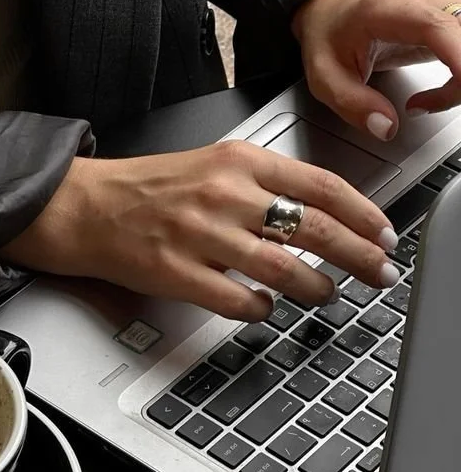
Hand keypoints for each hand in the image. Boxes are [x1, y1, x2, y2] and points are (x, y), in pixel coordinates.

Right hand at [0, 142, 398, 322]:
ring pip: (282, 268)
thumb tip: (322, 214)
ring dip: (316, 287)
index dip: (363, 214)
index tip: (383, 234)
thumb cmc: (151, 189)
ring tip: (329, 294)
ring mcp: (200, 235)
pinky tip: (265, 307)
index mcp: (238, 161)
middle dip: (359, 256)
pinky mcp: (177, 273)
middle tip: (379, 273)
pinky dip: (261, 309)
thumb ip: (265, 183)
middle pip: (314, 228)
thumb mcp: (214, 165)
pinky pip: (238, 300)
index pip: (321, 186)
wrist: (87, 207)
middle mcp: (223, 194)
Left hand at [291, 0, 460, 139]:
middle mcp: (425, 3)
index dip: (459, 58)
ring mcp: (440, 10)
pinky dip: (460, 77)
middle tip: (424, 107)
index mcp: (392, 10)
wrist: (330, 9)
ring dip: (459, 82)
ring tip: (423, 103)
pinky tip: (437, 92)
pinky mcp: (448, 23)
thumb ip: (354, 104)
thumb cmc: (329, 34)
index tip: (460, 85)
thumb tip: (386, 127)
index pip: (439, 28)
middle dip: (458, 82)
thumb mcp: (326, 77)